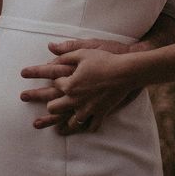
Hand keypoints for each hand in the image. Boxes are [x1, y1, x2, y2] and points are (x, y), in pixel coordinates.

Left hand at [21, 40, 136, 134]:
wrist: (125, 72)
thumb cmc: (104, 60)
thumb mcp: (83, 52)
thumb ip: (65, 52)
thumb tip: (50, 47)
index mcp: (69, 85)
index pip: (54, 84)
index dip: (55, 80)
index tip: (55, 78)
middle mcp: (76, 100)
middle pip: (54, 108)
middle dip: (50, 105)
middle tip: (49, 105)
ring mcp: (88, 109)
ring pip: (70, 122)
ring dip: (64, 122)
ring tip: (57, 128)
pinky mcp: (100, 114)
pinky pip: (91, 126)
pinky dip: (86, 127)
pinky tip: (83, 127)